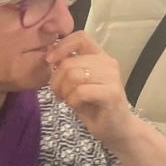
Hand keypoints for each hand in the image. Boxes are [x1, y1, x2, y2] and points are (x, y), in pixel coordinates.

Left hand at [46, 32, 138, 148]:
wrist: (115, 128)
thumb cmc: (93, 105)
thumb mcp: (77, 83)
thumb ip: (68, 68)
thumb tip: (51, 56)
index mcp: (100, 56)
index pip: (80, 37)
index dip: (62, 46)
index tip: (50, 61)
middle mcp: (108, 63)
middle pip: (70, 62)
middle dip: (56, 80)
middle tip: (59, 94)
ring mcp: (112, 77)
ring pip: (74, 76)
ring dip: (64, 91)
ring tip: (68, 99)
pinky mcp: (112, 93)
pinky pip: (80, 91)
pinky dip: (72, 101)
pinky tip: (77, 106)